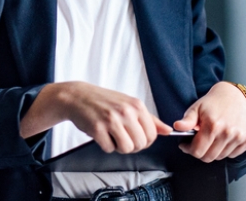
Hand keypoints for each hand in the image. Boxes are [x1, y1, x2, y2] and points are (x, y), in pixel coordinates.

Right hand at [20, 81, 171, 152]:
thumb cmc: (105, 101)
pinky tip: (101, 134)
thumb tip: (168, 130)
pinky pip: (109, 149)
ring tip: (112, 136)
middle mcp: (126, 112)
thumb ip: (150, 119)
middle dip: (132, 146)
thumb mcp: (129, 104)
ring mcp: (111, 120)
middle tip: (121, 137)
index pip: (152, 134)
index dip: (145, 141)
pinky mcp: (97, 128)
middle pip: (140, 144)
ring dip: (119, 147)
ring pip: (127, 149)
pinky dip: (105, 145)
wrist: (78, 96)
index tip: (135, 137)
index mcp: (136, 105)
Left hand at [173, 81, 245, 161]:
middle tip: (198, 144)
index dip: (189, 150)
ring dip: (213, 152)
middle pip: (209, 157)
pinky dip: (226, 151)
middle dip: (200, 153)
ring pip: (221, 157)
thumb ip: (187, 120)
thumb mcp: (196, 108)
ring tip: (211, 140)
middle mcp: (227, 132)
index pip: (198, 151)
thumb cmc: (214, 102)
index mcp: (213, 125)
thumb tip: (177, 127)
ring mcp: (239, 136)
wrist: (234, 95)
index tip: (186, 146)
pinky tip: (222, 140)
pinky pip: (233, 154)